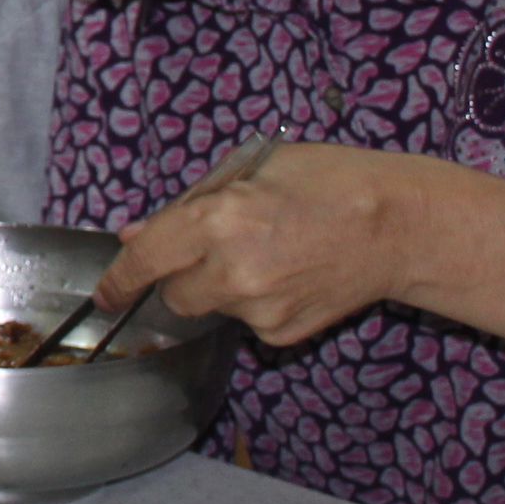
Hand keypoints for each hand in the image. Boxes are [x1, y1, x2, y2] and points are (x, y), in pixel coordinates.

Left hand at [93, 142, 504, 355]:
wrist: (399, 226)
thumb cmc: (329, 181)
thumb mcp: (249, 170)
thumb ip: (188, 205)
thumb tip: (136, 233)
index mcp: (217, 221)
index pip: (145, 260)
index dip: (118, 279)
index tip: (105, 293)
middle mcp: (232, 271)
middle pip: (173, 296)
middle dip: (179, 276)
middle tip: (215, 248)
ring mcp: (260, 309)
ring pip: (211, 309)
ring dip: (221, 288)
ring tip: (268, 253)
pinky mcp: (284, 333)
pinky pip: (248, 323)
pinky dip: (256, 304)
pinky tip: (290, 274)